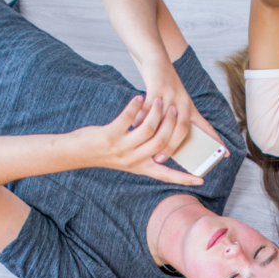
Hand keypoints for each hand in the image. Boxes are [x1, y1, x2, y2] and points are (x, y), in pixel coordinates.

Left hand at [71, 95, 206, 185]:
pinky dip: (135, 106)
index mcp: (140, 168)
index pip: (165, 175)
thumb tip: (165, 142)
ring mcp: (121, 149)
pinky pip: (127, 118)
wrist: (78, 153)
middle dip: (170, 124)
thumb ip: (146, 154)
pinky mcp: (110, 136)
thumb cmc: (106, 153)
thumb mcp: (128, 159)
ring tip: (159, 101)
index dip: (184, 177)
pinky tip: (138, 98)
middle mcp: (132, 161)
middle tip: (174, 110)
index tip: (201, 179)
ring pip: (147, 129)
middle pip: (161, 143)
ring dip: (156, 113)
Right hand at [137, 58, 227, 165]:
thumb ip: (175, 121)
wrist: (156, 59)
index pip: (206, 126)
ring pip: (164, 120)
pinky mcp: (157, 86)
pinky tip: (135, 126)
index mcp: (190, 108)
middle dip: (172, 146)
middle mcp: (183, 102)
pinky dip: (141, 118)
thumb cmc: (165, 86)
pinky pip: (149, 107)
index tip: (227, 154)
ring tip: (146, 148)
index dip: (216, 140)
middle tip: (161, 159)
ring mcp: (171, 94)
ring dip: (155, 135)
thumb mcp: (176, 102)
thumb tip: (166, 144)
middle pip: (182, 128)